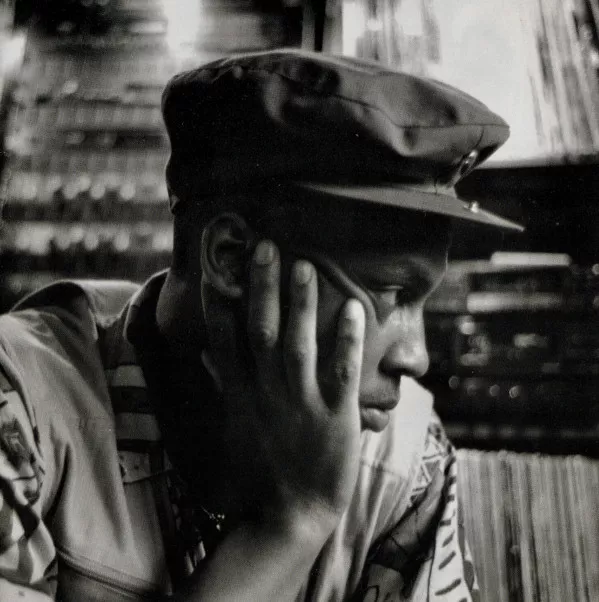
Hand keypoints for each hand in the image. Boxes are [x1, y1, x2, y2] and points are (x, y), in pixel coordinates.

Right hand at [204, 239, 364, 534]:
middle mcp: (266, 392)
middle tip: (265, 246)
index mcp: (240, 393)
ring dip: (300, 305)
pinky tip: (355, 308)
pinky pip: (341, 373)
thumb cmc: (259, 468)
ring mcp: (301, 404)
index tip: (220, 264)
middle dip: (262, 288)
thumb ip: (219, 385)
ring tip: (303, 265)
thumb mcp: (229, 426)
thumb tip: (202, 352)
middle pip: (261, 331)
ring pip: (298, 345)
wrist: (289, 515)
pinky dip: (346, 340)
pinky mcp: (335, 416)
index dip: (221, 298)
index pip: (224, 338)